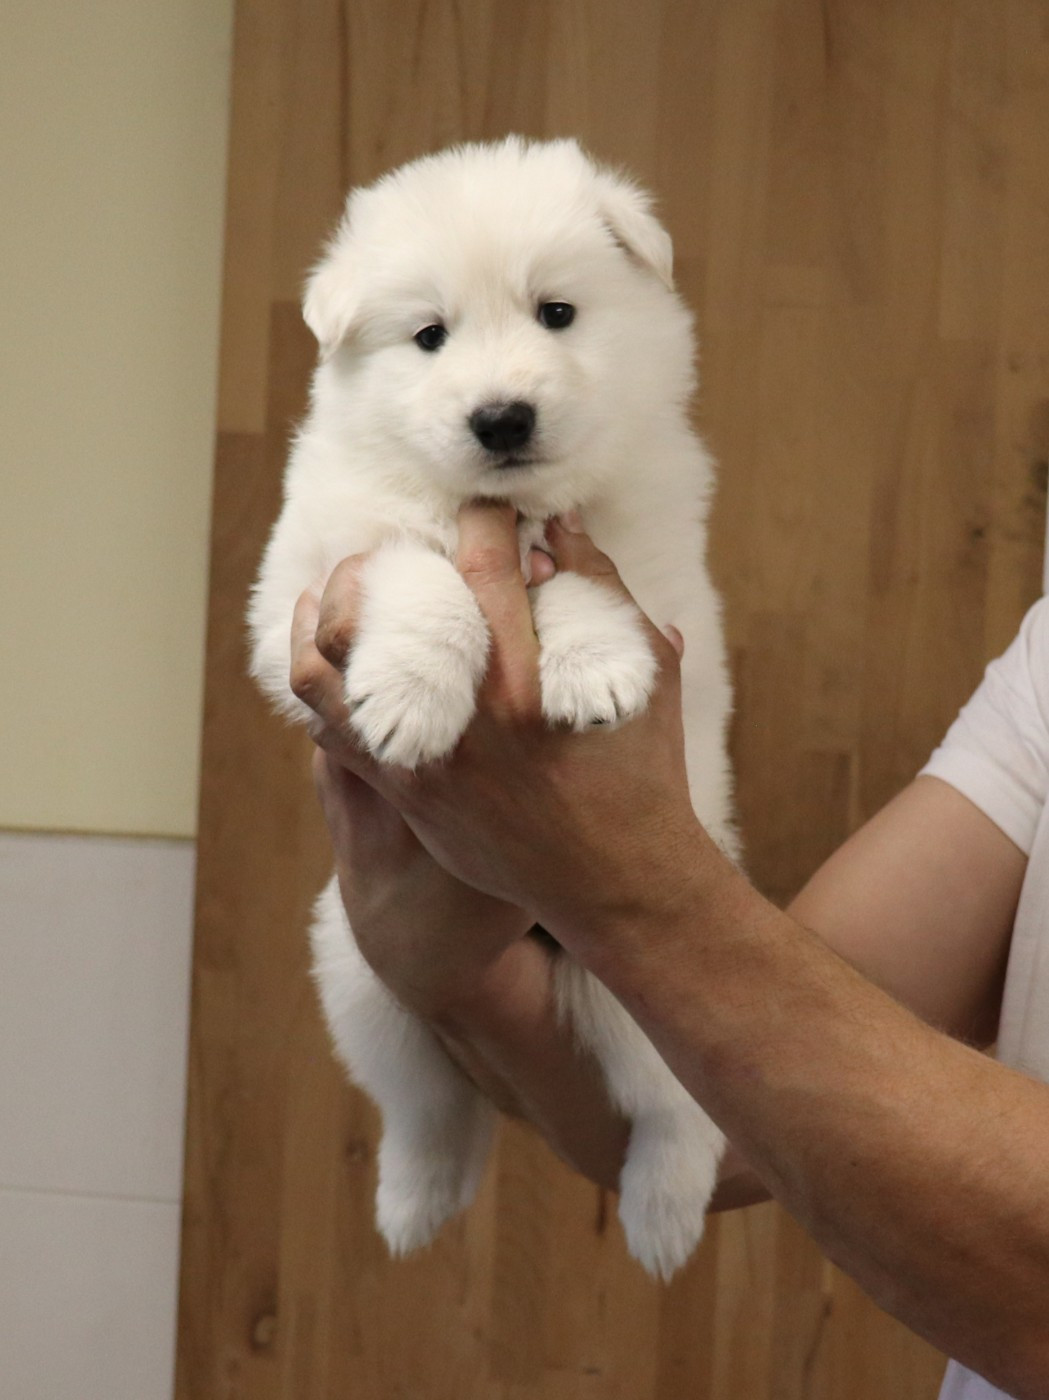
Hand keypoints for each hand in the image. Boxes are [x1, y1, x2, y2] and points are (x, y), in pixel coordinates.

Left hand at [292, 504, 706, 969]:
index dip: (483, 519)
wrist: (616, 883)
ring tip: (345, 584)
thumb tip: (559, 527)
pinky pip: (331, 726)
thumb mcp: (643, 677)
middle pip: (398, 604)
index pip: (486, 566)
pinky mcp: (403, 792)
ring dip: (331, 608)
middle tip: (409, 544)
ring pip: (332, 664)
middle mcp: (466, 720)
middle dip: (396, 555)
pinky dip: (320, 677)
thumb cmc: (642, 774)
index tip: (488, 510)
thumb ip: (602, 595)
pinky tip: (327, 649)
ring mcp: (423, 761)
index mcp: (530, 682)